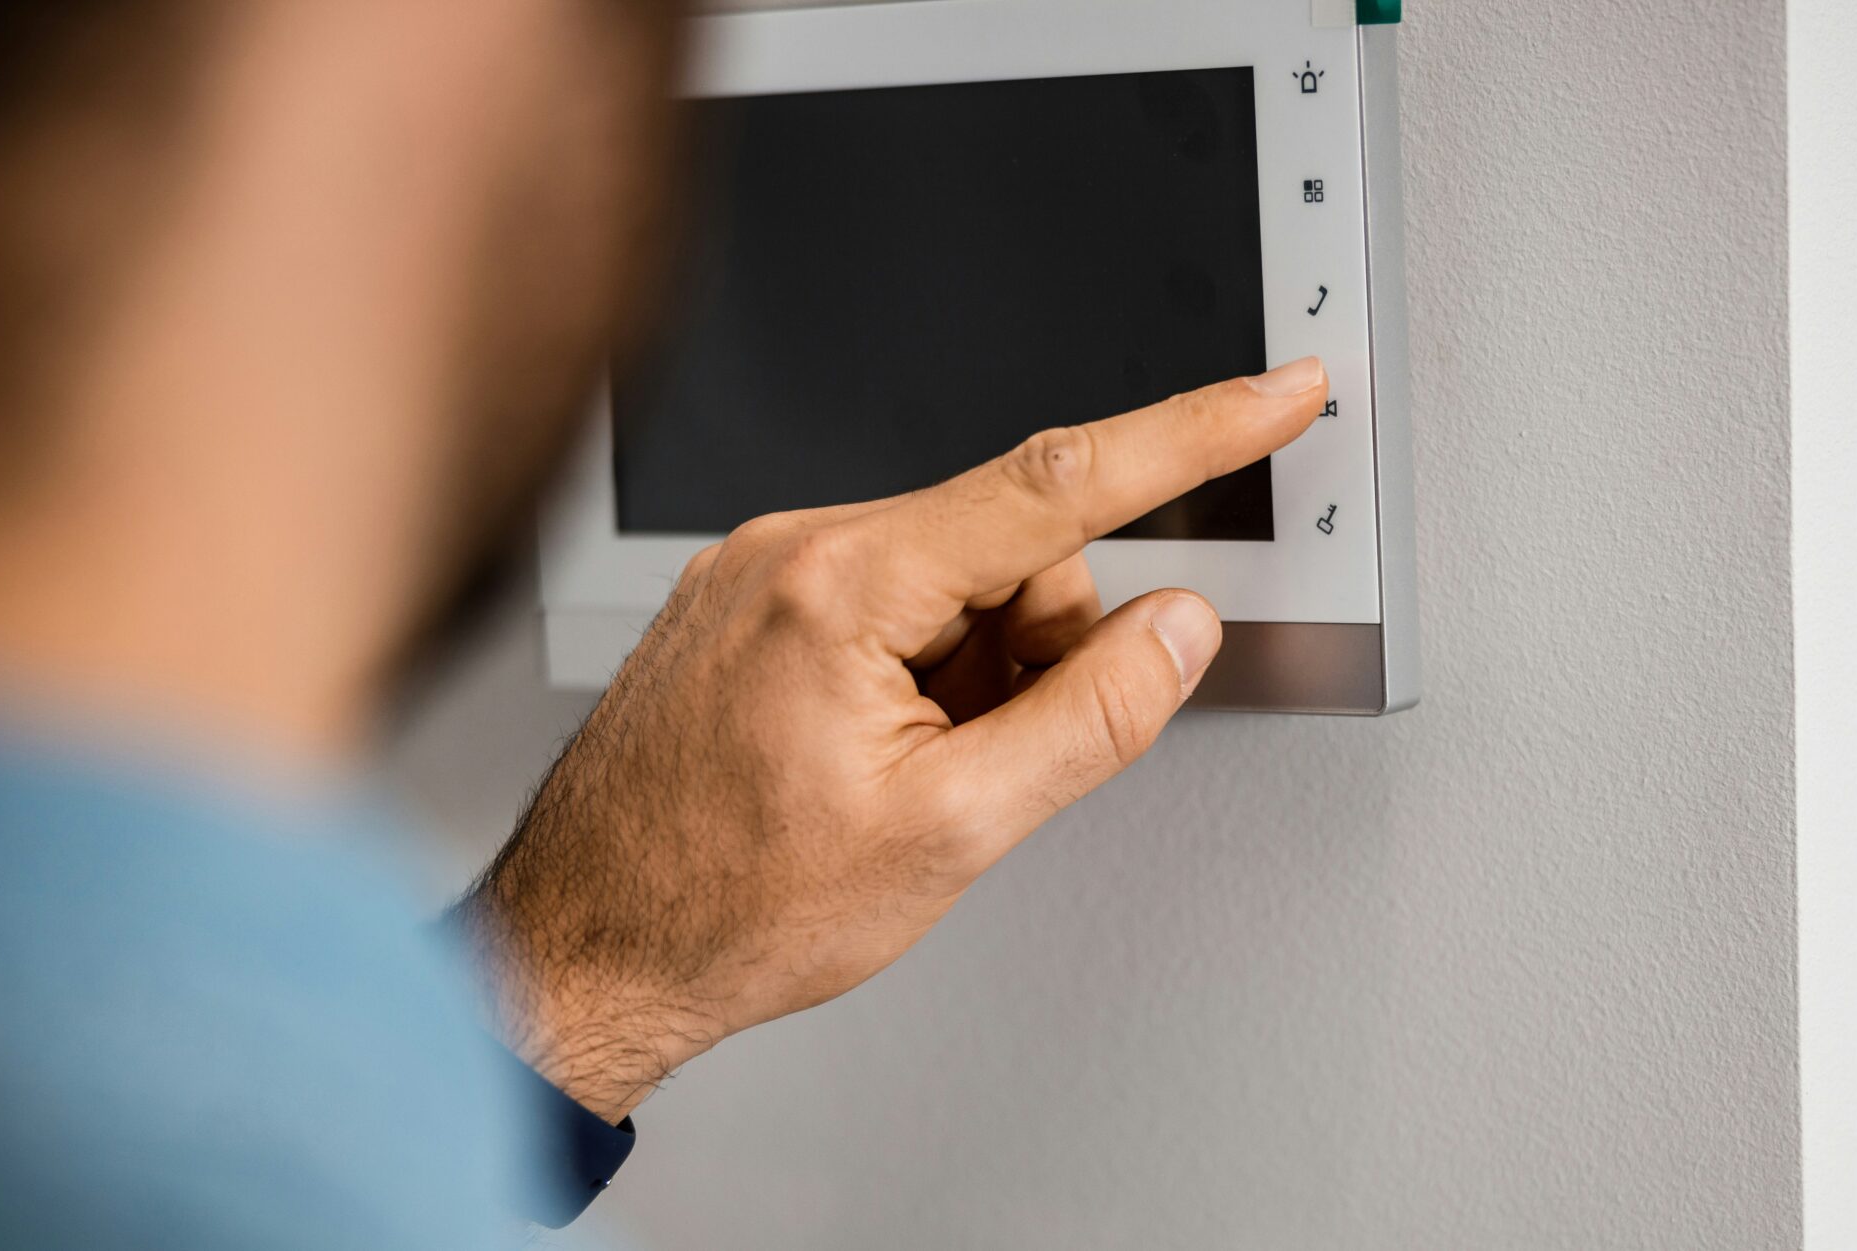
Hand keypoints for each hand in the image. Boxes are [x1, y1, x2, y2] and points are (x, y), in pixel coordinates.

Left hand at [456, 359, 1327, 1121]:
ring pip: (956, 582)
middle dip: (1037, 652)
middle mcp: (790, 548)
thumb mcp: (952, 833)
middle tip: (983, 764)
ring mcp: (760, 572)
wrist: (582, 952)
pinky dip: (920, 675)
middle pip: (1013, 549)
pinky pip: (892, 604)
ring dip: (975, 675)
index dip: (1193, 434)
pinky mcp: (747, 603)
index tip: (1275, 394)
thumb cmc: (727, 906)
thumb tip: (1178, 631)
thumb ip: (1090, 719)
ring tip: (906, 776)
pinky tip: (871, 758)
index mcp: (841, 585)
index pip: (1059, 483)